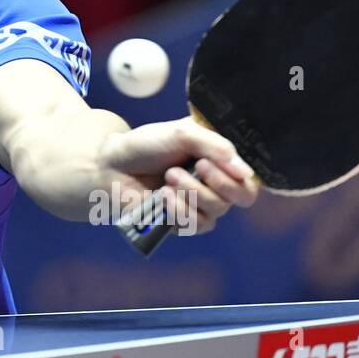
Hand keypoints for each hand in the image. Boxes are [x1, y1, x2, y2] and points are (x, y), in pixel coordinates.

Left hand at [100, 116, 258, 233]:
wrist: (111, 166)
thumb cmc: (145, 145)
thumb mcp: (181, 133)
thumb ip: (215, 146)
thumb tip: (246, 171)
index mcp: (217, 161)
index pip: (248, 177)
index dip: (237, 174)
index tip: (209, 160)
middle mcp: (213, 185)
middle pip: (243, 197)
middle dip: (219, 183)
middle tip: (195, 166)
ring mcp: (199, 206)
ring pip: (218, 210)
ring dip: (192, 191)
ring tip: (168, 177)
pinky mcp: (182, 223)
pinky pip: (197, 224)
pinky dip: (180, 209)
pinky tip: (162, 196)